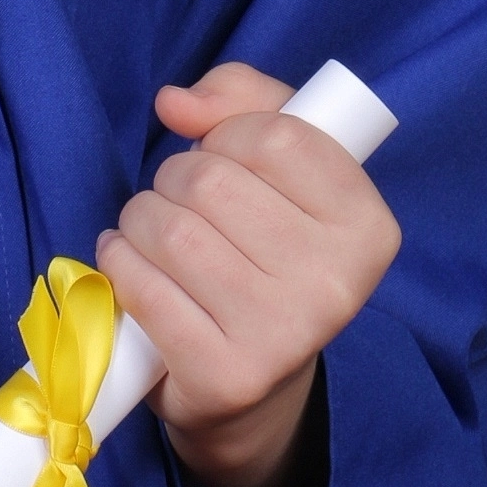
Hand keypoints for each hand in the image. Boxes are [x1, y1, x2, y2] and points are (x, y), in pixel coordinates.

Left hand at [97, 63, 399, 486]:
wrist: (251, 384)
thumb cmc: (263, 254)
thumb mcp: (276, 167)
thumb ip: (241, 101)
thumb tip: (176, 102)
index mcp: (367, 227)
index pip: (276, 136)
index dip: (227, 133)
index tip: (222, 155)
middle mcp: (337, 284)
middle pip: (212, 179)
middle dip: (174, 179)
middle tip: (179, 205)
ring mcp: (284, 334)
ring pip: (170, 228)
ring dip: (139, 220)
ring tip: (151, 236)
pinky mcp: (226, 374)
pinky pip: (144, 285)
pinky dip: (119, 263)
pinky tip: (130, 266)